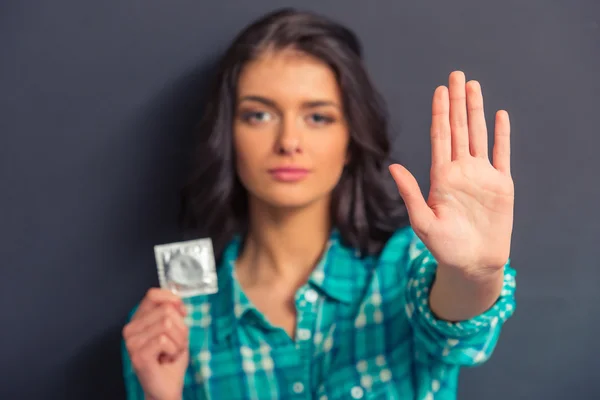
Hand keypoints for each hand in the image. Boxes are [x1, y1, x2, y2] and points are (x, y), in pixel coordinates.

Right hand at [123, 288, 188, 399]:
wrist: (167, 387)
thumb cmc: (171, 359)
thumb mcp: (177, 329)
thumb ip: (175, 312)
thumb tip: (177, 302)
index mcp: (139, 319)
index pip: (153, 294)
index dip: (172, 299)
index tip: (182, 312)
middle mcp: (131, 329)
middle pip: (166, 310)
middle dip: (180, 329)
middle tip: (174, 344)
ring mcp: (132, 342)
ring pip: (167, 324)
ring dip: (178, 341)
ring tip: (171, 352)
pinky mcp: (137, 355)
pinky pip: (164, 340)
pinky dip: (174, 350)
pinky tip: (166, 359)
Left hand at [390, 71, 513, 277]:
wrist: (473, 263)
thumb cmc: (445, 247)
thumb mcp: (423, 221)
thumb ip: (410, 193)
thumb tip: (393, 167)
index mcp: (441, 176)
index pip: (440, 137)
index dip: (440, 113)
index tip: (439, 91)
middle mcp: (460, 170)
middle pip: (458, 128)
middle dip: (457, 102)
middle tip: (456, 75)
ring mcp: (481, 175)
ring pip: (478, 135)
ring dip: (476, 111)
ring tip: (473, 87)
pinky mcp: (500, 184)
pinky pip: (502, 154)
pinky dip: (501, 135)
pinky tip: (500, 116)